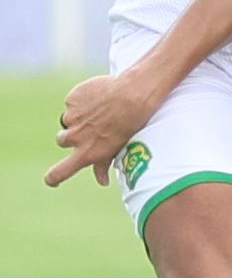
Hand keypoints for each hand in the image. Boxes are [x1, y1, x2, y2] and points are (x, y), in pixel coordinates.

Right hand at [44, 72, 155, 187]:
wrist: (133, 95)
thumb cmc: (129, 125)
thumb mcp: (117, 148)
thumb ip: (103, 165)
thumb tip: (102, 181)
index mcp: (86, 153)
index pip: (60, 172)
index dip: (53, 178)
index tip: (51, 180)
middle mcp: (75, 137)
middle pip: (62, 140)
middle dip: (70, 136)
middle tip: (89, 128)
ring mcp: (71, 118)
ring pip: (68, 119)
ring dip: (78, 117)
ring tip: (100, 110)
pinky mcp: (71, 100)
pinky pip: (73, 102)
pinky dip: (82, 100)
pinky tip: (99, 97)